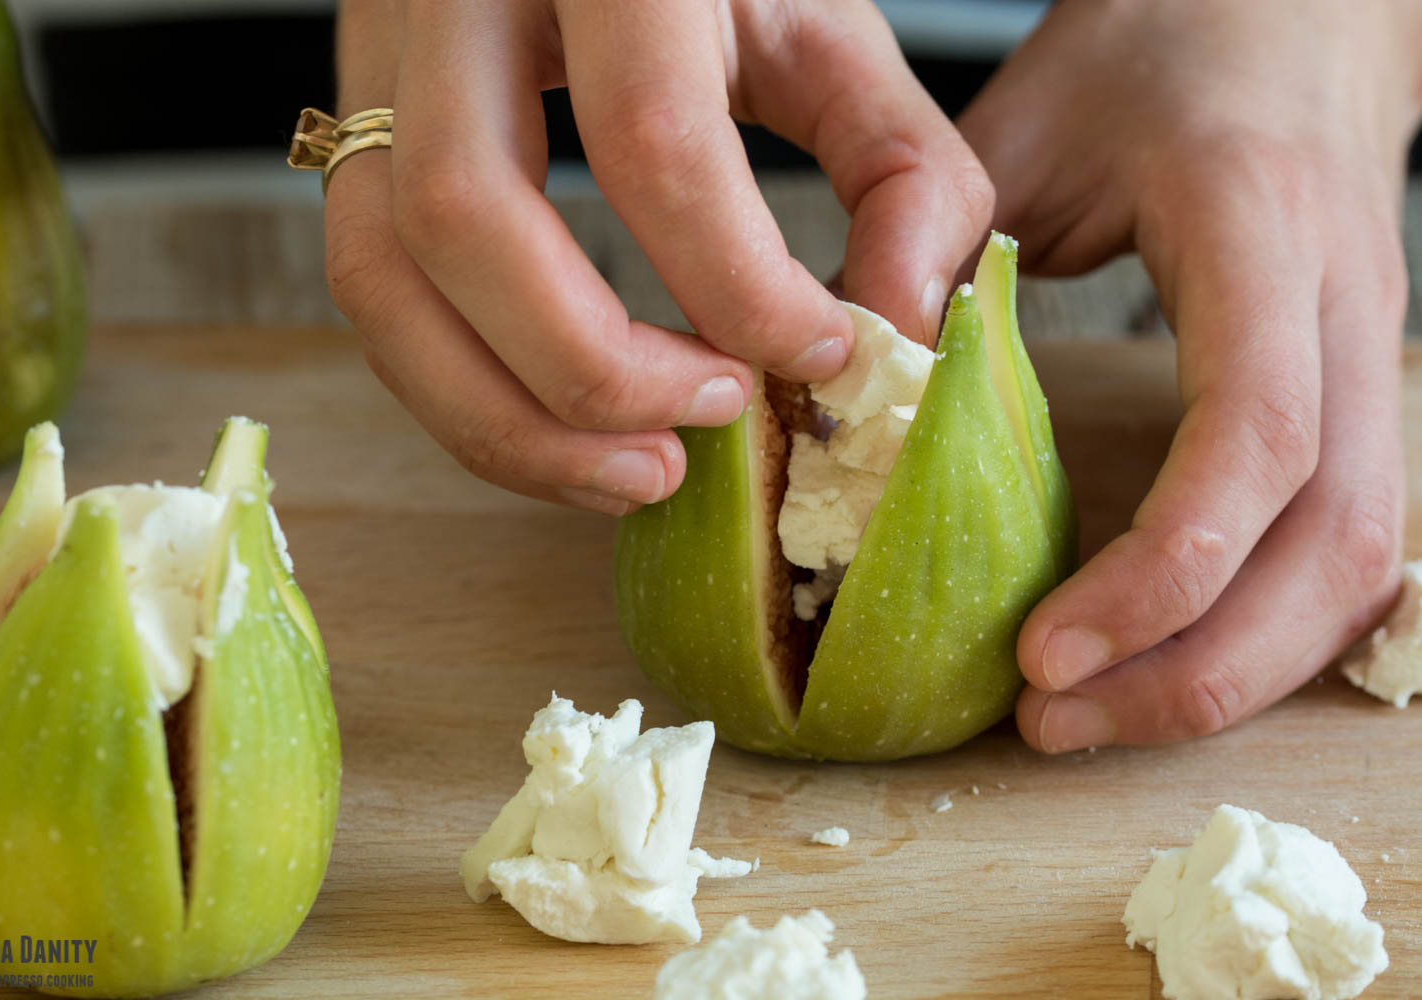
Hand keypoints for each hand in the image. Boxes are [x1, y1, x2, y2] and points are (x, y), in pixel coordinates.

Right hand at [323, 0, 991, 513]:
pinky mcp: (355, 128)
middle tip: (703, 431)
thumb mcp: (830, 38)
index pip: (650, 138)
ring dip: (501, 415)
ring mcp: (380, 59)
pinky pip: (370, 287)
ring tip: (633, 472)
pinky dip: (460, 388)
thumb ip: (902, 174)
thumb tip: (893, 332)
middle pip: (466, 214)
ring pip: (382, 270)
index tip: (815, 358)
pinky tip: (563, 427)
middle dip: (590, 370)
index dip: (737, 282)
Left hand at [958, 0, 1421, 749]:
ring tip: (1092, 716)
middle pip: (1338, 542)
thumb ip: (936, 239)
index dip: (1165, 568)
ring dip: (1234, 669)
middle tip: (1053, 723)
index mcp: (1264, 234)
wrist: (1290, 11)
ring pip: (1362, 566)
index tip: (1046, 651)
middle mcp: (1350, 312)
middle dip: (1201, 665)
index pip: (1257, 433)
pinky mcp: (1360, 396)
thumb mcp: (1027, 123)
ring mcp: (1374, 360)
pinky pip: (1350, 546)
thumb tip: (852, 370)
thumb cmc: (1157, 52)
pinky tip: (1170, 664)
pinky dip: (1269, 631)